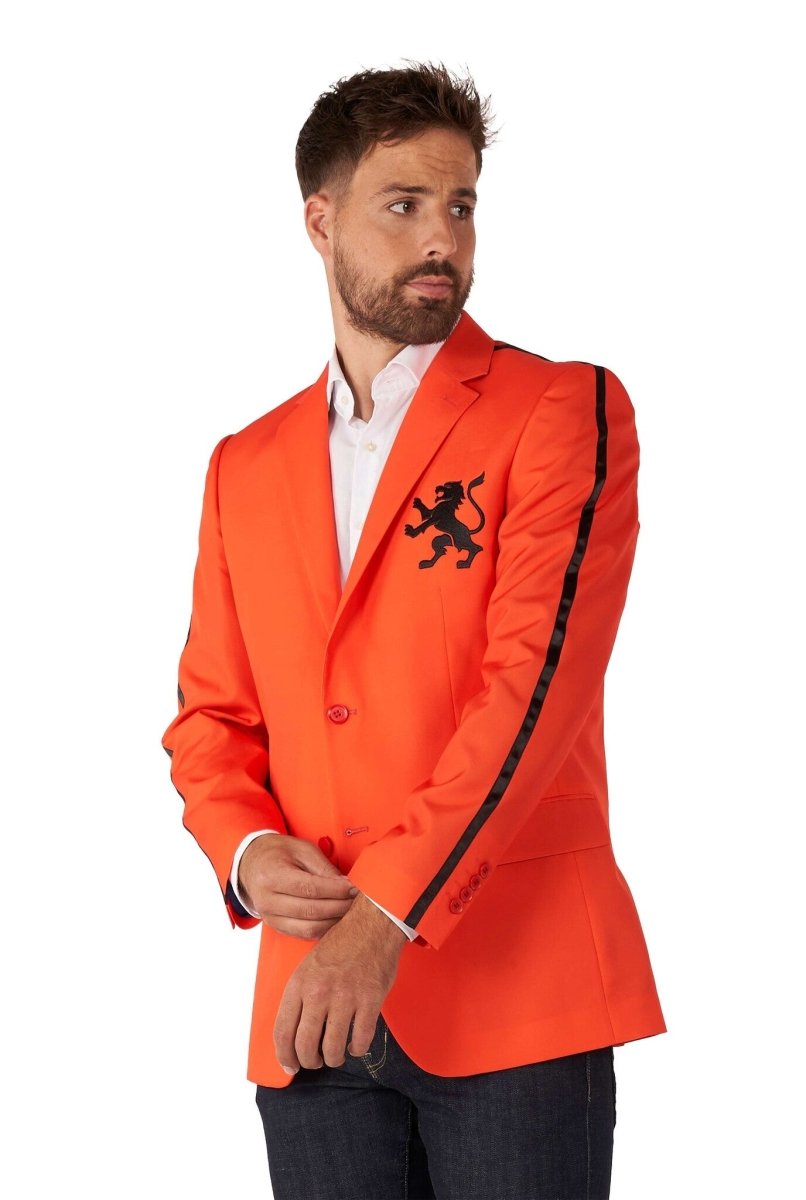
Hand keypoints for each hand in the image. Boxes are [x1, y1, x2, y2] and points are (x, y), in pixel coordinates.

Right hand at [238, 833, 357, 938]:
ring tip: (350, 910)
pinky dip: (324, 929)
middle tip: (358, 900)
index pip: (309, 888)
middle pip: (310, 911)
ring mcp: (270, 918)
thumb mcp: (302, 850)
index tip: (354, 888)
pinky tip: (337, 919)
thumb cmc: (279, 853)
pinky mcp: (277, 927)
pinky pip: (305, 934)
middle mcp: (267, 901)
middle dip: (339, 907)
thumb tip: (347, 885)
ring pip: (309, 928)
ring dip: (334, 921)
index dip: (335, 890)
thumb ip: (324, 868)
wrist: (253, 863)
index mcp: (271, 876)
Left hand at [273, 892, 406, 1073]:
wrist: (370, 925)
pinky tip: (356, 1044)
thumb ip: (300, 996)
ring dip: (334, 1058)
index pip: (282, 1031)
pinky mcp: (370, 1001)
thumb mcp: (308, 965)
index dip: (284, 1055)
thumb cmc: (339, 945)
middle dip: (309, 1061)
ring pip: (333, 1048)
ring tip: (336, 1054)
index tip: (289, 1066)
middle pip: (305, 1045)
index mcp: (299, 983)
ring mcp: (345, 997)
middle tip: (315, 1061)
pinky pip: (361, 1040)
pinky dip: (357, 1049)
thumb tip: (294, 1032)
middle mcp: (319, 992)